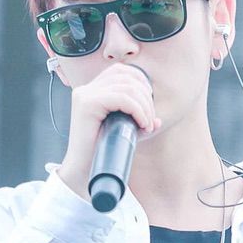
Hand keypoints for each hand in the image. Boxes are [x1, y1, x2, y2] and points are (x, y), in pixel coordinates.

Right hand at [57, 63, 160, 200]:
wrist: (82, 172)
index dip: (141, 82)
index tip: (148, 107)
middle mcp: (86, 89)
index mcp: (92, 91)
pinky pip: (121, 98)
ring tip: (147, 125)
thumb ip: (139, 123)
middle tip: (150, 122)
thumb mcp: (124, 132)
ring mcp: (84, 95)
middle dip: (146, 98)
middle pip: (127, 77)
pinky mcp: (87, 104)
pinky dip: (137, 110)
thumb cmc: (101, 153)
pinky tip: (142, 124)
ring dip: (144, 106)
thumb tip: (159, 121)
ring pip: (127, 87)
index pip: (121, 71)